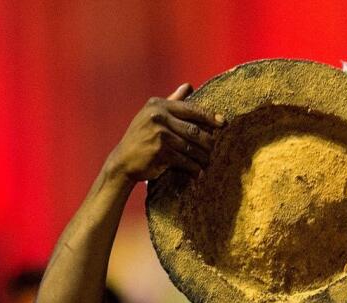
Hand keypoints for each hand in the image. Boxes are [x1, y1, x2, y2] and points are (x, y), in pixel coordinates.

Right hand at [107, 84, 222, 181]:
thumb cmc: (141, 137)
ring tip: (207, 162)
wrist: (123, 160)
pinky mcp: (161, 152)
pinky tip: (198, 173)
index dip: (209, 117)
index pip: (191, 109)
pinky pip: (185, 160)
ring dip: (202, 157)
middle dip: (208, 142)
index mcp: (158, 105)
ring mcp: (159, 134)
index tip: (223, 123)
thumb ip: (172, 101)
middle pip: (194, 130)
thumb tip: (189, 86)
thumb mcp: (152, 115)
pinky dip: (193, 168)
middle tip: (214, 149)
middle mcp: (159, 117)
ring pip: (191, 147)